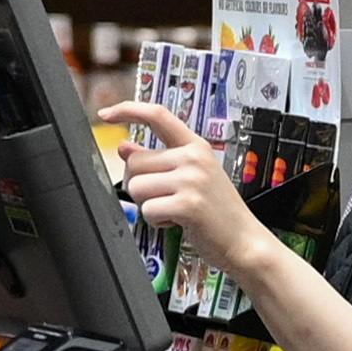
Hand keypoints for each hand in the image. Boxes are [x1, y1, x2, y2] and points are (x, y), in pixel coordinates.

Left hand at [96, 100, 254, 253]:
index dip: (128, 110)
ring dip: (148, 205)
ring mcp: (192, 180)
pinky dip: (156, 220)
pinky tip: (178, 221)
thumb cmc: (217, 210)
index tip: (107, 113)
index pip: (157, 115)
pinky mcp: (187, 204)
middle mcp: (194, 158)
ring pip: (137, 187)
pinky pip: (147, 210)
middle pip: (135, 162)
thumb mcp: (191, 176)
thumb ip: (159, 160)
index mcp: (196, 146)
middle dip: (139, 185)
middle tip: (163, 197)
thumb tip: (124, 147)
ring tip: (174, 209)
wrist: (244, 240)